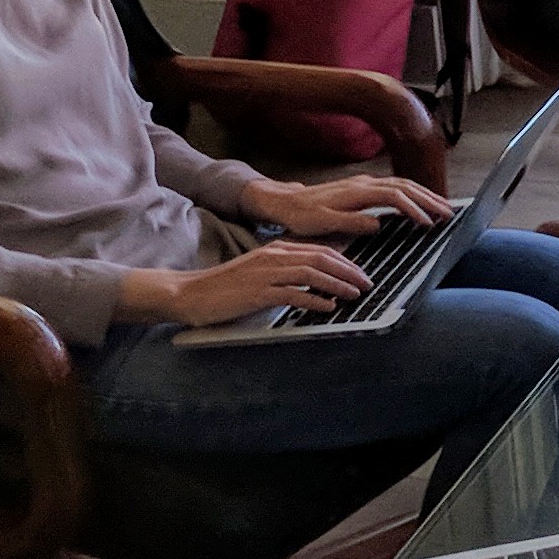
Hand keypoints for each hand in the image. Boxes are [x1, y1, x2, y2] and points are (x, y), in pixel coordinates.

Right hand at [139, 240, 370, 328]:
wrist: (190, 293)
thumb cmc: (226, 287)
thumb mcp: (260, 273)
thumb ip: (285, 273)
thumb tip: (313, 282)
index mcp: (276, 249)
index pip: (320, 251)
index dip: (345, 262)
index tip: (361, 273)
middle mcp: (274, 256)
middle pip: (321, 258)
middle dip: (349, 271)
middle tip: (367, 284)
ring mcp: (266, 273)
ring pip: (311, 273)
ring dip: (337, 284)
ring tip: (355, 295)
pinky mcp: (257, 292)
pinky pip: (293, 294)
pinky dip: (313, 300)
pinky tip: (327, 308)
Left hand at [252, 172, 450, 240]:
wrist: (283, 201)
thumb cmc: (300, 215)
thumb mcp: (321, 224)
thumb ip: (350, 223)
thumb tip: (378, 224)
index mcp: (356, 192)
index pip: (394, 196)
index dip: (413, 209)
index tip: (428, 224)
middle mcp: (364, 183)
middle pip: (405, 186)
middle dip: (430, 199)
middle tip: (450, 214)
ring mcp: (364, 183)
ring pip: (403, 184)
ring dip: (425, 195)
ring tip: (443, 208)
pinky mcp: (363, 188)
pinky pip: (395, 187)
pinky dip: (413, 193)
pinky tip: (420, 204)